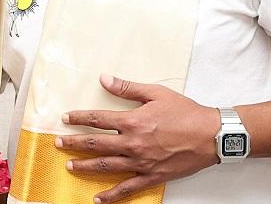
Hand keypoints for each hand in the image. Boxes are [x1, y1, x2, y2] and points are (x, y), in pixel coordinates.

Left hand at [59, 74, 219, 203]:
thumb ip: (127, 88)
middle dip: (73, 143)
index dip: (78, 118)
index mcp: (132, 122)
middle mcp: (132, 144)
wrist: (212, 135)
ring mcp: (141, 162)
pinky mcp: (152, 176)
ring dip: (84, 166)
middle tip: (58, 143)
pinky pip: (127, 188)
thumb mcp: (156, 93)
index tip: (65, 118)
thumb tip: (104, 79)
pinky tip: (98, 198)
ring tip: (69, 166)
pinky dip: (111, 195)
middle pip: (94, 144)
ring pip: (105, 166)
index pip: (97, 120)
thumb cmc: (186, 113)